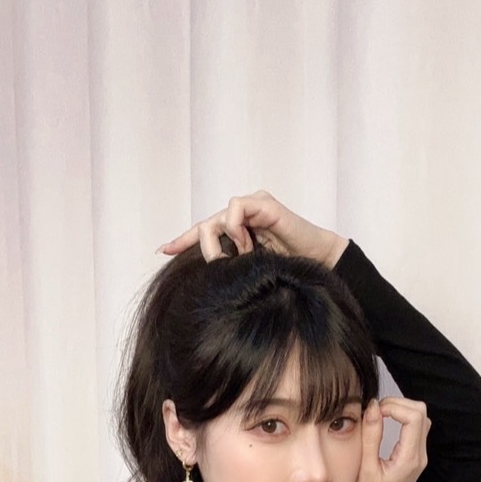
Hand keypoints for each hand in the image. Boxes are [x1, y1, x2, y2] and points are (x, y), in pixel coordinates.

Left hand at [155, 190, 346, 266]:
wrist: (318, 266)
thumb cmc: (287, 272)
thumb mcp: (250, 272)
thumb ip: (230, 268)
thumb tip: (208, 278)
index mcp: (237, 231)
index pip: (204, 232)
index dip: (183, 240)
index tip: (162, 250)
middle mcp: (242, 215)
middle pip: (206, 225)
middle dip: (203, 246)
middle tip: (215, 264)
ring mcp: (253, 207)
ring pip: (218, 217)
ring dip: (225, 242)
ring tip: (243, 256)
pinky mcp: (264, 203)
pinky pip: (236, 208)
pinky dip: (236, 227)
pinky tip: (248, 244)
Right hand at [350, 396, 430, 481]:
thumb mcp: (365, 468)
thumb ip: (370, 435)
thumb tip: (373, 407)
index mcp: (409, 459)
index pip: (414, 417)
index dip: (394, 406)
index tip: (374, 411)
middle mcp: (420, 455)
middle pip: (421, 412)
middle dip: (398, 404)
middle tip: (376, 410)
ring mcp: (419, 456)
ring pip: (420, 418)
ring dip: (401, 410)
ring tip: (378, 416)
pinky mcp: (414, 456)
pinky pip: (415, 428)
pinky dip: (401, 419)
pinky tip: (385, 423)